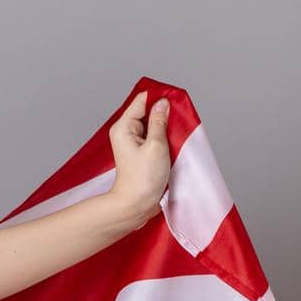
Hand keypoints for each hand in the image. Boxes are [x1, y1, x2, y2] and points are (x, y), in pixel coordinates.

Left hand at [106, 89, 171, 227]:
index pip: (141, 100)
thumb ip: (160, 121)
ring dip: (166, 126)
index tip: (176, 100)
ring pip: (153, 123)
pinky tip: (172, 141)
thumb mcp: (156, 145)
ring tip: (175, 134)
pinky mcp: (141, 150)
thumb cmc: (143, 178)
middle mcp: (125, 131)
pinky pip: (154, 135)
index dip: (159, 97)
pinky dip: (164, 136)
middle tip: (178, 120)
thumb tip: (163, 102)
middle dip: (164, 112)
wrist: (136, 203)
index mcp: (123, 127)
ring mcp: (133, 141)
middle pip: (148, 110)